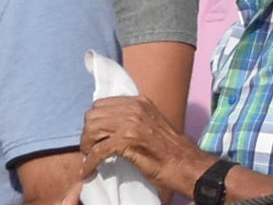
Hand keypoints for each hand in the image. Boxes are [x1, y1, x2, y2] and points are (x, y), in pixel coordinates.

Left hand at [80, 95, 207, 192]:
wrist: (185, 163)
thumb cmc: (168, 149)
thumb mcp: (150, 124)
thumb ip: (131, 119)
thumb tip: (107, 124)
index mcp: (140, 102)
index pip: (101, 104)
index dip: (94, 122)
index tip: (95, 137)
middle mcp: (135, 107)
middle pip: (93, 115)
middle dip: (87, 135)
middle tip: (90, 150)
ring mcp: (132, 123)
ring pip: (92, 130)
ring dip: (86, 147)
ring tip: (90, 161)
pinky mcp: (128, 141)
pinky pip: (97, 151)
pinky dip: (89, 164)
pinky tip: (88, 172)